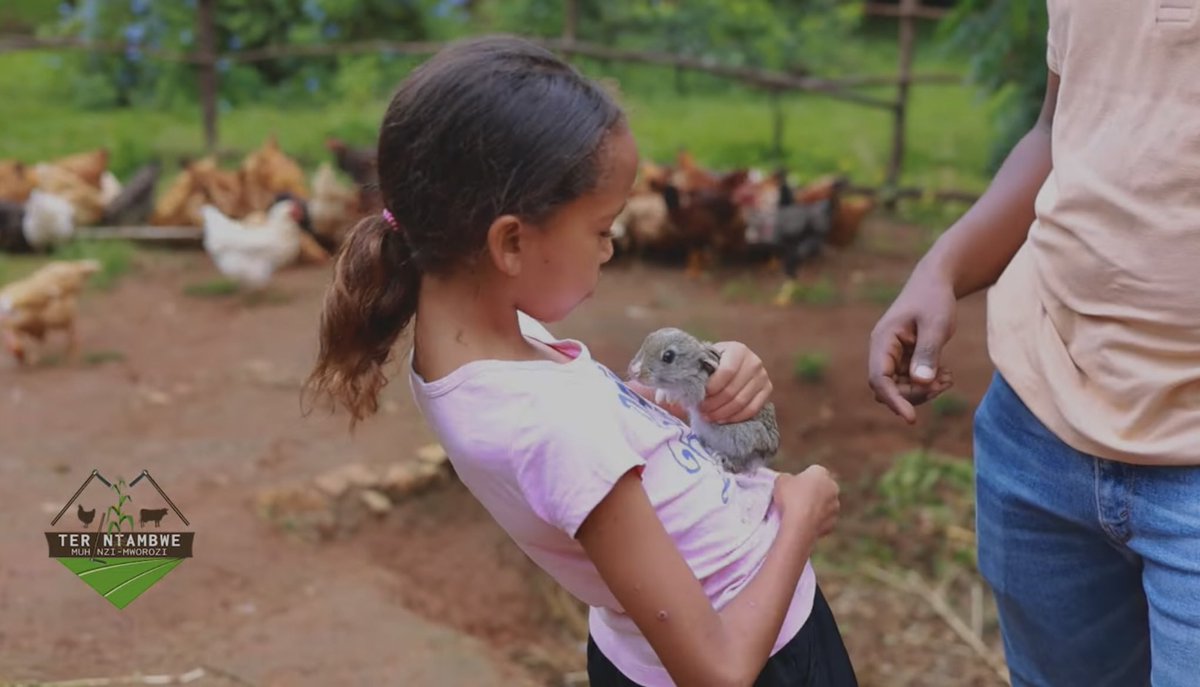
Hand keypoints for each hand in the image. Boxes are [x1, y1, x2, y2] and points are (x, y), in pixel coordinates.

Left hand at [699, 341, 771, 423]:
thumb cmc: (713, 363)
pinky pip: (752, 409)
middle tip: (701, 411)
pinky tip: (722, 419)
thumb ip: (692, 374)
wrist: (730, 364)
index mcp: (737, 350)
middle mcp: (754, 361)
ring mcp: (763, 376)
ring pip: (742, 402)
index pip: (726, 372)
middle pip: (733, 390)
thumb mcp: (704, 361)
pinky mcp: (767, 390)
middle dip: (714, 404)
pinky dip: (735, 417)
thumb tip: (669, 398)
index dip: (711, 388)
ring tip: (708, 416)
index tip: (698, 397)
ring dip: (722, 413)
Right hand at [773, 465, 839, 536]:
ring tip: (799, 512)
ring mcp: (835, 506)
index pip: (813, 471)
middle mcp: (832, 487)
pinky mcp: (833, 522)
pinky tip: (804, 523)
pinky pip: (823, 519)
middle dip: (812, 491)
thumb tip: (788, 481)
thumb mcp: (780, 480)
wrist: (799, 525)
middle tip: (795, 498)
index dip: (802, 478)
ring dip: (815, 506)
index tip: (793, 485)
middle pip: (821, 487)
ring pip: (824, 504)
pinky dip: (815, 520)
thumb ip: (786, 478)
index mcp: (821, 472)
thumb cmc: (790, 498)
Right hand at [868, 268, 956, 423]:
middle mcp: (882, 351)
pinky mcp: (903, 360)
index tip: (911, 418)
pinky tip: (945, 374)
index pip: (879, 378)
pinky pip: (910, 382)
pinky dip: (927, 384)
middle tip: (944, 383)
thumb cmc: (934, 300)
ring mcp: (892, 356)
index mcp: (883, 340)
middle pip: (888, 388)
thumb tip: (921, 383)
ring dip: (922, 391)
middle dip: (915, 394)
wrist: (935, 283)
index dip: (893, 400)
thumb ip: (928, 353)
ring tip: (947, 378)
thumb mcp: (936, 324)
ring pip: (899, 388)